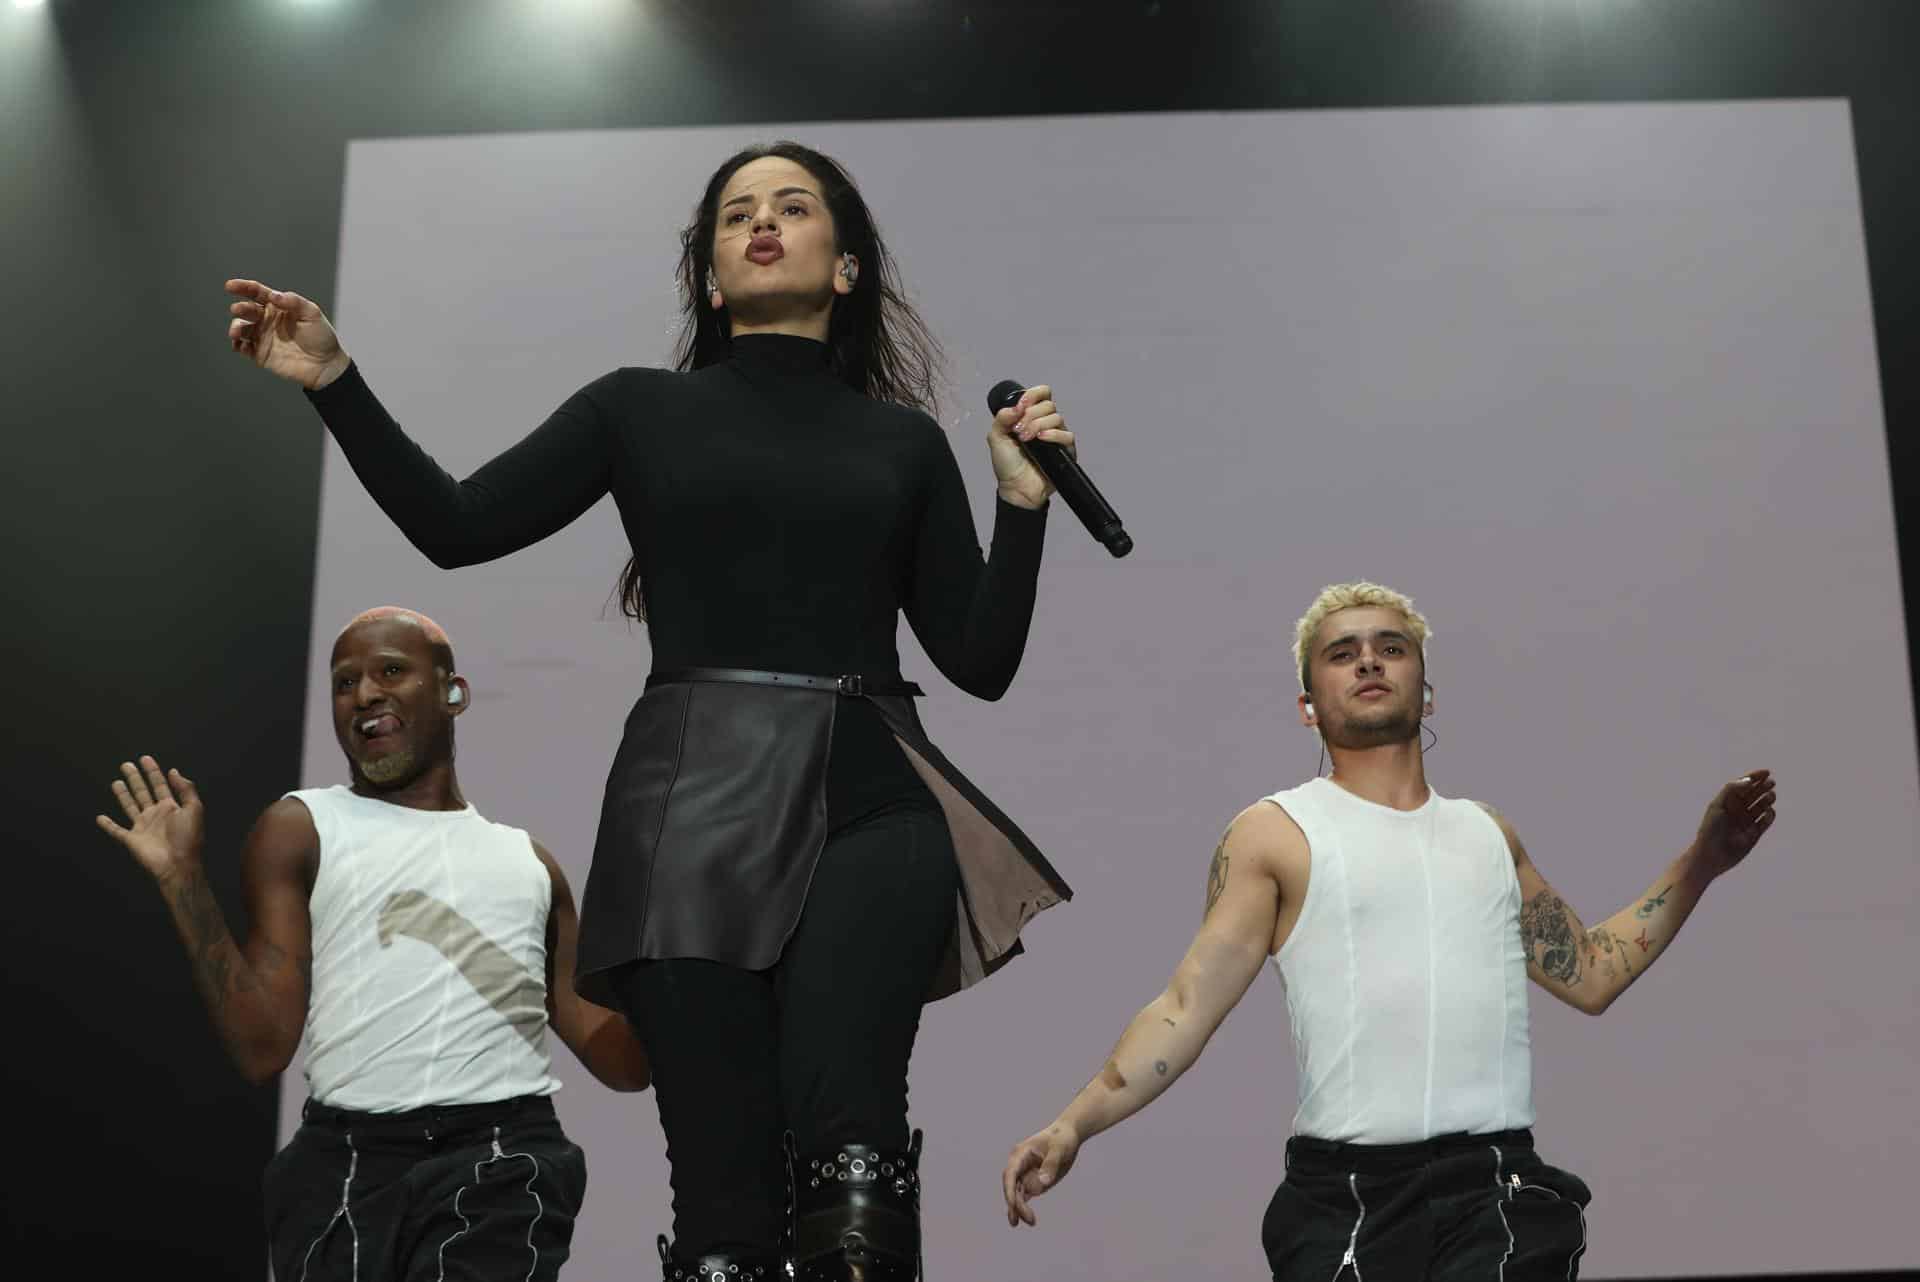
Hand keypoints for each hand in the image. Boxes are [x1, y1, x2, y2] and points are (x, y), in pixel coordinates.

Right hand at [96, 755, 206, 884]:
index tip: (145, 758)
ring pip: (130, 806)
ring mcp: (142, 827)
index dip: (153, 771)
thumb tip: (174, 771)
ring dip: (123, 794)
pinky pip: (116, 831)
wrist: (177, 864)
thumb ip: (185, 789)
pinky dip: (108, 825)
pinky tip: (100, 817)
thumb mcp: (194, 809)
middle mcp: (155, 814)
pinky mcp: (131, 839)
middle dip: (136, 778)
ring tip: (116, 781)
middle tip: (126, 765)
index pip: (160, 784)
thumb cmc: (188, 837)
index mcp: (171, 807)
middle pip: (143, 792)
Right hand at [224, 279, 351, 390]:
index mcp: (278, 307)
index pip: (257, 293)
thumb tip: (274, 295)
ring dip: (236, 328)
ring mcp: (263, 336)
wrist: (326, 365)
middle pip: (247, 310)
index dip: (244, 287)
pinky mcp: (260, 354)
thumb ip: (294, 301)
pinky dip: (238, 345)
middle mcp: (267, 320)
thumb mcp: (312, 314)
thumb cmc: (322, 337)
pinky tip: (240, 344)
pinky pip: (243, 348)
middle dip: (240, 308)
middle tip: (237, 309)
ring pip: (242, 328)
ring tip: (237, 332)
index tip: (231, 286)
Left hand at [988, 384, 1076, 510]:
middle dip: (1030, 415)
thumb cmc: (1007, 465)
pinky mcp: (1066, 450)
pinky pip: (1067, 435)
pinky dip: (1053, 434)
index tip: (1021, 405)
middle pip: (1048, 405)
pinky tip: (1041, 440)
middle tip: (1018, 431)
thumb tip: (1016, 406)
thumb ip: (1002, 418)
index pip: (1042, 394)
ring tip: (1025, 439)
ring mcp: (1056, 436)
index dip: (1033, 394)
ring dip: (1038, 425)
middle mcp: (1045, 423)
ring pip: (1056, 418)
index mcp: (1031, 416)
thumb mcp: (996, 437)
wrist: (1016, 488)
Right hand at [1001, 1121, 1079, 1226]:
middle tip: (1031, 1219)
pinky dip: (1023, 1208)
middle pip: (1012, 1187)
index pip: (1010, 1173)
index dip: (1009, 1189)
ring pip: (1017, 1195)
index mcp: (1020, 1154)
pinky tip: (1025, 1220)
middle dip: (1017, 1204)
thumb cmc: (1062, 1138)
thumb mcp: (1059, 1148)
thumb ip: (1051, 1164)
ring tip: (1032, 1222)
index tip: (1013, 1204)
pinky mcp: (1033, 1182)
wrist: (1068, 1136)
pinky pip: (1024, 1197)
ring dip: (1020, 1209)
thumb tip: (1043, 1183)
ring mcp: (1025, 1175)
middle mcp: (1019, 1165)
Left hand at [1690, 769, 1776, 881]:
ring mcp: (1746, 822)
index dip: (1755, 777)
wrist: (1711, 855)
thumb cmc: (1710, 829)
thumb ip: (1731, 790)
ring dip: (1767, 800)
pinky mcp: (1754, 834)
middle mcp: (1737, 810)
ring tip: (1770, 795)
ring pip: (1761, 807)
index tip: (1766, 772)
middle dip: (1763, 787)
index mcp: (1727, 801)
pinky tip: (1769, 811)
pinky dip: (1769, 816)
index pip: (1744, 785)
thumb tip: (1748, 780)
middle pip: (1754, 794)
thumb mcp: (1717, 805)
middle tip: (1771, 783)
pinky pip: (1765, 822)